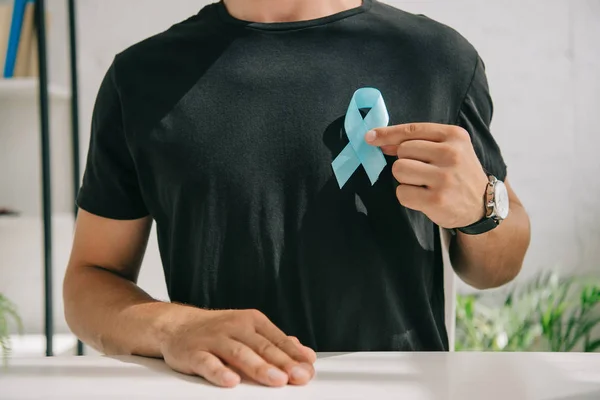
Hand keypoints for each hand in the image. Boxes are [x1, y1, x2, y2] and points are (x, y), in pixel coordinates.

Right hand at [160, 308, 316, 387]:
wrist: (178, 325)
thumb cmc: (218, 330)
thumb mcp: (249, 330)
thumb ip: (276, 343)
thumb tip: (305, 354)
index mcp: (251, 321)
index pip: (277, 339)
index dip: (294, 355)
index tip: (308, 368)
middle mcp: (234, 327)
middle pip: (262, 346)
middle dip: (283, 363)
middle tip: (299, 376)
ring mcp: (214, 339)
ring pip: (239, 353)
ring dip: (259, 367)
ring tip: (276, 380)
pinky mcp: (194, 353)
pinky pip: (208, 363)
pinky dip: (220, 372)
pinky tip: (232, 381)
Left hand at [365, 123, 488, 228]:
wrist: (484, 205)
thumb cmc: (459, 173)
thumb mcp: (448, 149)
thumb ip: (417, 142)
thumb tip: (380, 141)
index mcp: (455, 136)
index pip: (412, 130)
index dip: (387, 134)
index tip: (370, 137)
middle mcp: (451, 154)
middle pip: (402, 151)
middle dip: (406, 161)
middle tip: (425, 171)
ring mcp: (444, 178)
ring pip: (399, 170)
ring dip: (405, 179)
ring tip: (424, 184)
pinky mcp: (436, 200)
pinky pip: (401, 193)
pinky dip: (407, 196)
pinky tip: (424, 197)